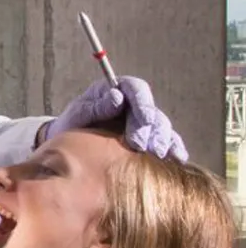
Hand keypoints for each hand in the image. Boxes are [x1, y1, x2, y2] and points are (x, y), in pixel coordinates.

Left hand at [46, 76, 186, 160]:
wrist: (69, 144)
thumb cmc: (71, 124)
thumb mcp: (78, 113)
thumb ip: (96, 107)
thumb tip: (117, 98)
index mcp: (115, 89)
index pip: (135, 88)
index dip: (143, 102)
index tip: (145, 120)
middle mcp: (132, 103)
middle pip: (151, 111)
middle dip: (150, 128)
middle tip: (140, 145)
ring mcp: (143, 122)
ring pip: (162, 127)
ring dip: (162, 140)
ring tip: (157, 154)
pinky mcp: (149, 139)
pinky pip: (167, 141)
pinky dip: (174, 149)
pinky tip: (178, 159)